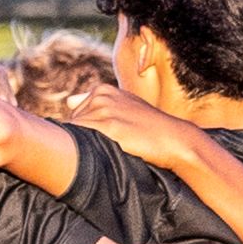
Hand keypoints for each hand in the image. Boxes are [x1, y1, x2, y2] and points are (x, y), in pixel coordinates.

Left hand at [66, 90, 197, 163]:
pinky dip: (82, 149)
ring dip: (81, 145)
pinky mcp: (108, 125)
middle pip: (72, 123)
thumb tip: (68, 101)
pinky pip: (80, 137)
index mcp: (103, 90)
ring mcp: (104, 109)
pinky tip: (98, 154)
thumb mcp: (124, 106)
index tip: (98, 140)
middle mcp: (101, 95)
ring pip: (74, 132)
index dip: (84, 131)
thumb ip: (97, 103)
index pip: (73, 113)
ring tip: (103, 151)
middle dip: (81, 137)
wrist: (174, 139)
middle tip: (103, 147)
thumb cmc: (149, 127)